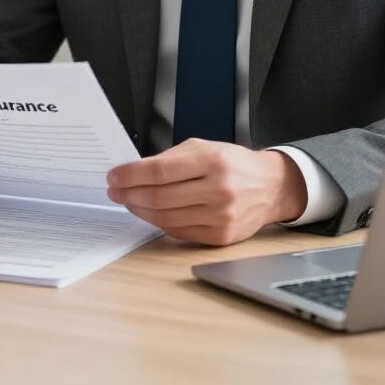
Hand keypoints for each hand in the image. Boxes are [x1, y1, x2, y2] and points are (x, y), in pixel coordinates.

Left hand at [106, 140, 307, 245]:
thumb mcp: (204, 147)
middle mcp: (218, 190)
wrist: (271, 187)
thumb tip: (135, 171)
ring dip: (139, 210)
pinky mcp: (220, 237)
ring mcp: (220, 216)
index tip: (114, 176)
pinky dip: (158, 223)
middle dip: (129, 194)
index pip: (159, 171)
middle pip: (159, 197)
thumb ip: (170, 159)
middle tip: (115, 190)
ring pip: (165, 218)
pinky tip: (149, 213)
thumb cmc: (234, 164)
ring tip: (128, 201)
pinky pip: (178, 232)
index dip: (131, 175)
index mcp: (212, 161)